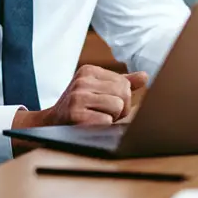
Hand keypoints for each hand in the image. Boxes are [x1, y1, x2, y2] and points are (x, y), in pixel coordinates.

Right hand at [10, 65, 147, 155]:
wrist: (52, 122)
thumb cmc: (80, 105)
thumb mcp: (96, 88)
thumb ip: (121, 82)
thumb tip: (144, 76)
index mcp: (89, 70)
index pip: (124, 83)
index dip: (121, 98)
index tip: (104, 102)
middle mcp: (82, 80)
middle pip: (124, 94)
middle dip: (120, 108)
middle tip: (102, 112)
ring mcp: (77, 96)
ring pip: (118, 106)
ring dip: (111, 118)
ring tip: (96, 117)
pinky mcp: (75, 114)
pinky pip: (106, 120)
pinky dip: (103, 126)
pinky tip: (90, 124)